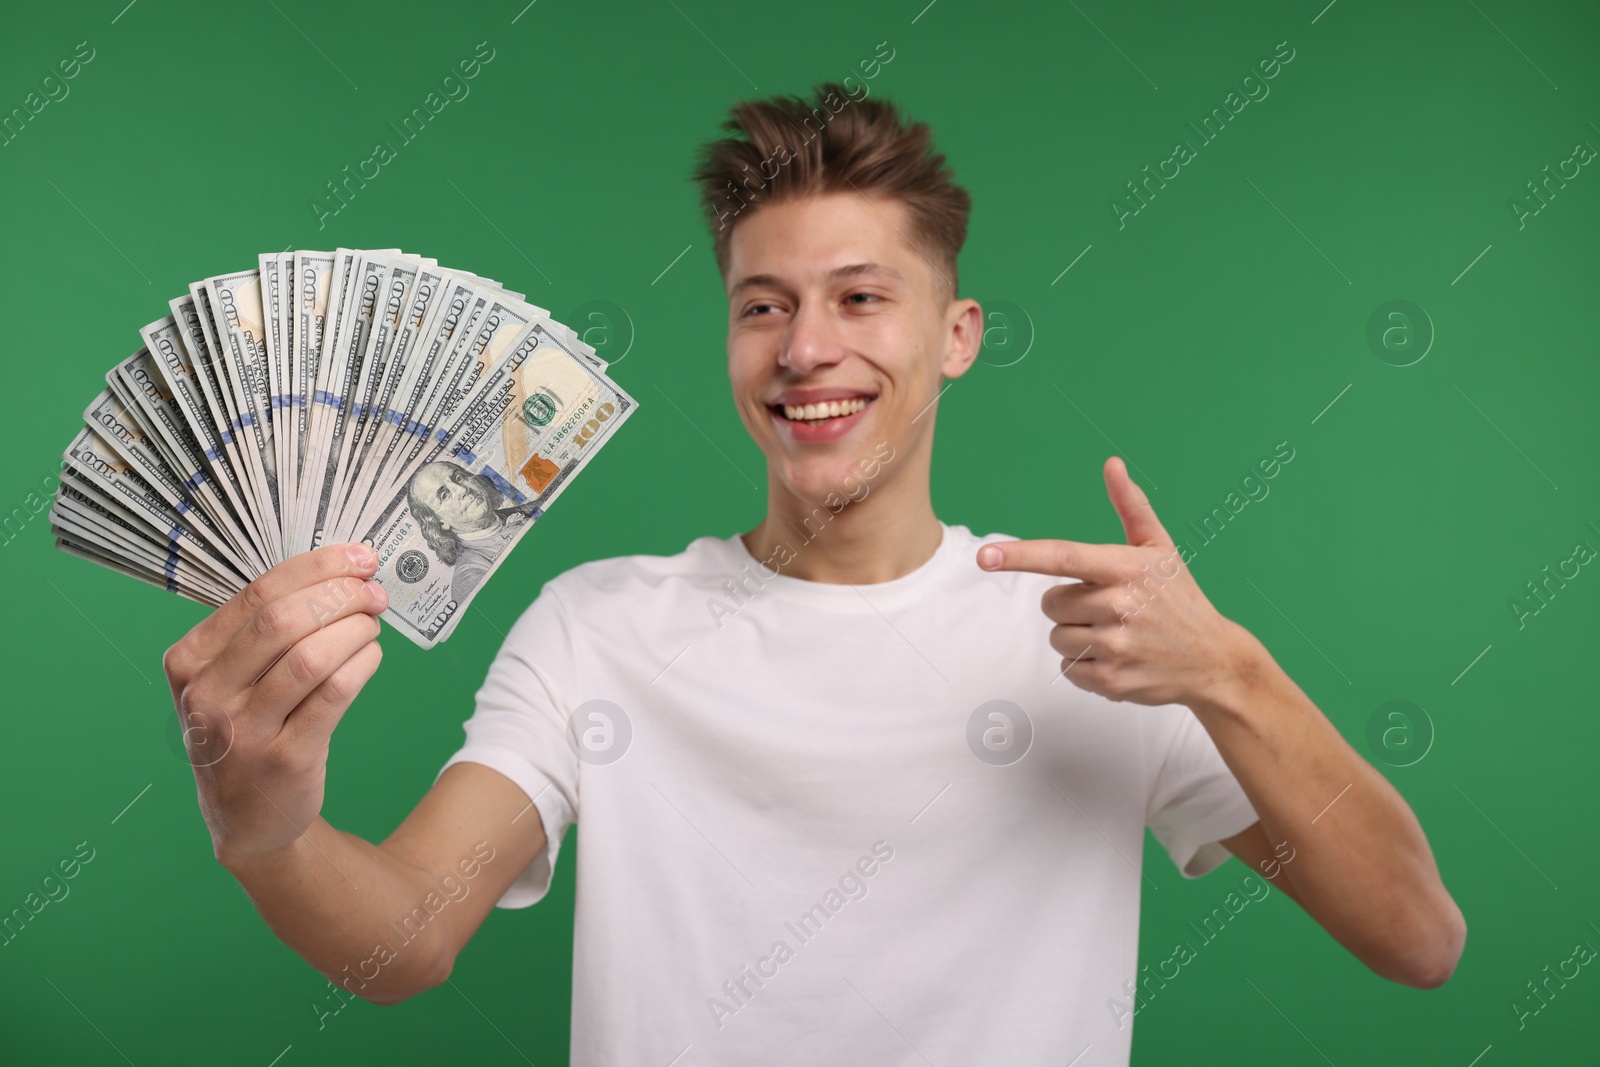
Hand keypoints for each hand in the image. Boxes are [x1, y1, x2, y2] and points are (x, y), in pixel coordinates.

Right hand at [161, 544, 388, 865]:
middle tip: (374, 593)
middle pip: (282, 620)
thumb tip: (342, 573)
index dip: (316, 568)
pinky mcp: (283, 758)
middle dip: (340, 595)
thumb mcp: (232, 680)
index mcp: (190, 660)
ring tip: (374, 623)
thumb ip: (267, 630)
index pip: (258, 593)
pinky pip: (333, 695)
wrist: (247, 819)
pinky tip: (371, 656)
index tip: (359, 557)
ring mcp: (242, 730)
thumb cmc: (247, 731)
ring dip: (355, 629)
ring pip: (309, 656)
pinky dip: (361, 666)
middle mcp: (208, 693)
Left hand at [977, 456, 1245, 706]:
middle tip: (1109, 608)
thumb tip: (1112, 465)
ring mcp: (1116, 647)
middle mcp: (1120, 606)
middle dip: (1069, 604)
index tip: (985, 556)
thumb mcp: (1160, 549)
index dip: (1020, 556)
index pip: (1063, 557)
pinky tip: (1118, 658)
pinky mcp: (1113, 682)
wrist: (1214, 661)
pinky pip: (1068, 668)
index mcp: (1127, 568)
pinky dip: (1084, 665)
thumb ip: (1131, 507)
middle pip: (1050, 603)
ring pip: (1056, 637)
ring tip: (1116, 634)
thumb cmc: (1179, 598)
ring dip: (1075, 635)